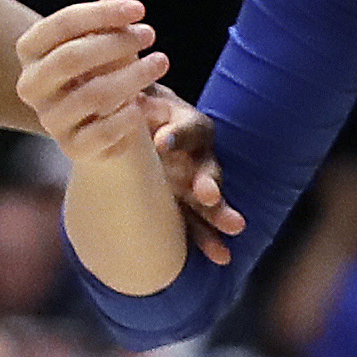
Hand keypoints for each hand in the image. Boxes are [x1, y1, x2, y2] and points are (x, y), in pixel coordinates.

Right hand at [16, 0, 167, 165]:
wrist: (104, 125)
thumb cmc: (102, 70)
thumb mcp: (105, 41)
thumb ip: (109, 19)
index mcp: (30, 51)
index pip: (60, 25)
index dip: (101, 13)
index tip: (139, 9)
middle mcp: (30, 86)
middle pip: (70, 58)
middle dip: (115, 43)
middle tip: (149, 34)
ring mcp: (49, 118)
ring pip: (93, 94)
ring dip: (134, 75)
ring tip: (160, 62)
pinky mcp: (72, 147)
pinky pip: (103, 131)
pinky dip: (128, 116)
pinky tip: (145, 103)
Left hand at [141, 87, 245, 262]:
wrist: (137, 125)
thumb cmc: (136, 109)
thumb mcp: (133, 101)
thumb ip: (130, 103)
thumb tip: (122, 100)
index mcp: (185, 124)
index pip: (186, 128)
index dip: (176, 135)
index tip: (161, 143)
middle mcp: (196, 154)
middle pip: (206, 166)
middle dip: (207, 180)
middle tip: (207, 193)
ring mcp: (194, 182)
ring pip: (211, 199)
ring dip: (220, 213)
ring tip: (234, 227)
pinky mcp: (187, 205)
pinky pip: (200, 224)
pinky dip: (209, 239)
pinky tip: (222, 256)